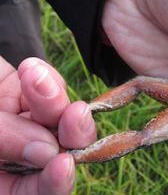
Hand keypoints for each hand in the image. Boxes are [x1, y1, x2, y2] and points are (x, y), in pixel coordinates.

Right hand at [0, 57, 95, 193]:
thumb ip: (4, 140)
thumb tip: (47, 153)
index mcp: (3, 176)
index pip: (36, 190)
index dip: (54, 184)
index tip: (63, 164)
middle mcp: (20, 150)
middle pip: (60, 151)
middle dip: (73, 134)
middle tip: (75, 114)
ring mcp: (27, 119)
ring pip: (60, 116)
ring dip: (56, 99)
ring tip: (35, 77)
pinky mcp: (29, 91)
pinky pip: (51, 86)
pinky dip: (46, 78)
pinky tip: (32, 70)